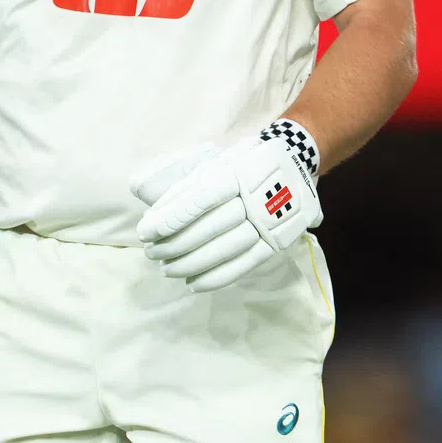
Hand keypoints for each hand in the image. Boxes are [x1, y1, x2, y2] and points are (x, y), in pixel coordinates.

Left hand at [129, 120, 320, 291]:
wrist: (296, 162)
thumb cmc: (246, 163)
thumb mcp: (219, 159)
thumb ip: (187, 180)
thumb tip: (145, 199)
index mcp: (239, 171)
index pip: (200, 197)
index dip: (171, 217)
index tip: (145, 232)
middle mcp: (257, 196)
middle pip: (210, 226)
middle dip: (175, 244)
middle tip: (152, 252)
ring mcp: (270, 220)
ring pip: (226, 248)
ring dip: (191, 263)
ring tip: (168, 269)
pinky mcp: (278, 240)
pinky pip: (245, 264)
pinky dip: (217, 277)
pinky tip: (194, 283)